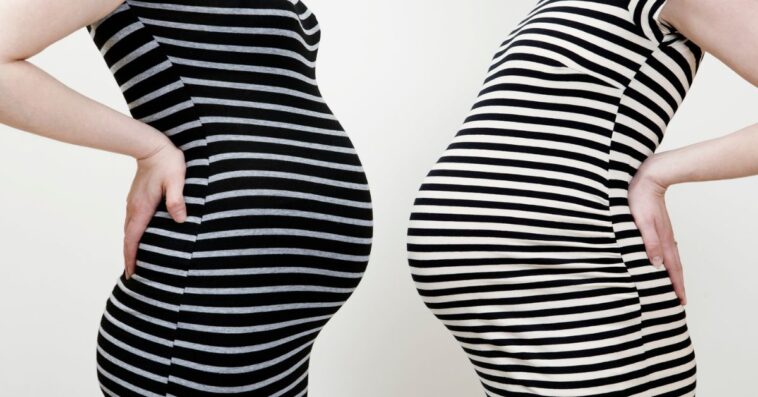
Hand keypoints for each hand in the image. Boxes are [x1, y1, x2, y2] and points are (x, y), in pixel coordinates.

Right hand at [123, 138, 185, 279]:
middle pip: (128, 238)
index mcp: (142, 207)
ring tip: (135, 262)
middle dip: (129, 257)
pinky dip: (133, 236)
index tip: (131, 273)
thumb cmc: (167, 162)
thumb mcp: (176, 180)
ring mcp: (133, 203)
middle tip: (132, 275)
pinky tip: (139, 239)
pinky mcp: (136, 199)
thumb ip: (177, 199)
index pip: (133, 238)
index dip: (132, 257)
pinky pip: (133, 222)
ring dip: (130, 246)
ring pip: (129, 231)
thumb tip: (180, 220)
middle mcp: (134, 208)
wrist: (151, 146)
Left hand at [628, 153, 686, 305]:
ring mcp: (664, 232)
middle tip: (680, 300)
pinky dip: (667, 260)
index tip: (680, 301)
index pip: (672, 268)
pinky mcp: (659, 226)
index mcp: (662, 240)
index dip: (676, 285)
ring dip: (673, 273)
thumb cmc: (639, 199)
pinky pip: (666, 249)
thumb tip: (656, 264)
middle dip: (677, 283)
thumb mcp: (641, 222)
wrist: (648, 178)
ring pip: (671, 258)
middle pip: (674, 266)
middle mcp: (666, 238)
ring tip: (673, 285)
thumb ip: (648, 242)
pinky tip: (662, 261)